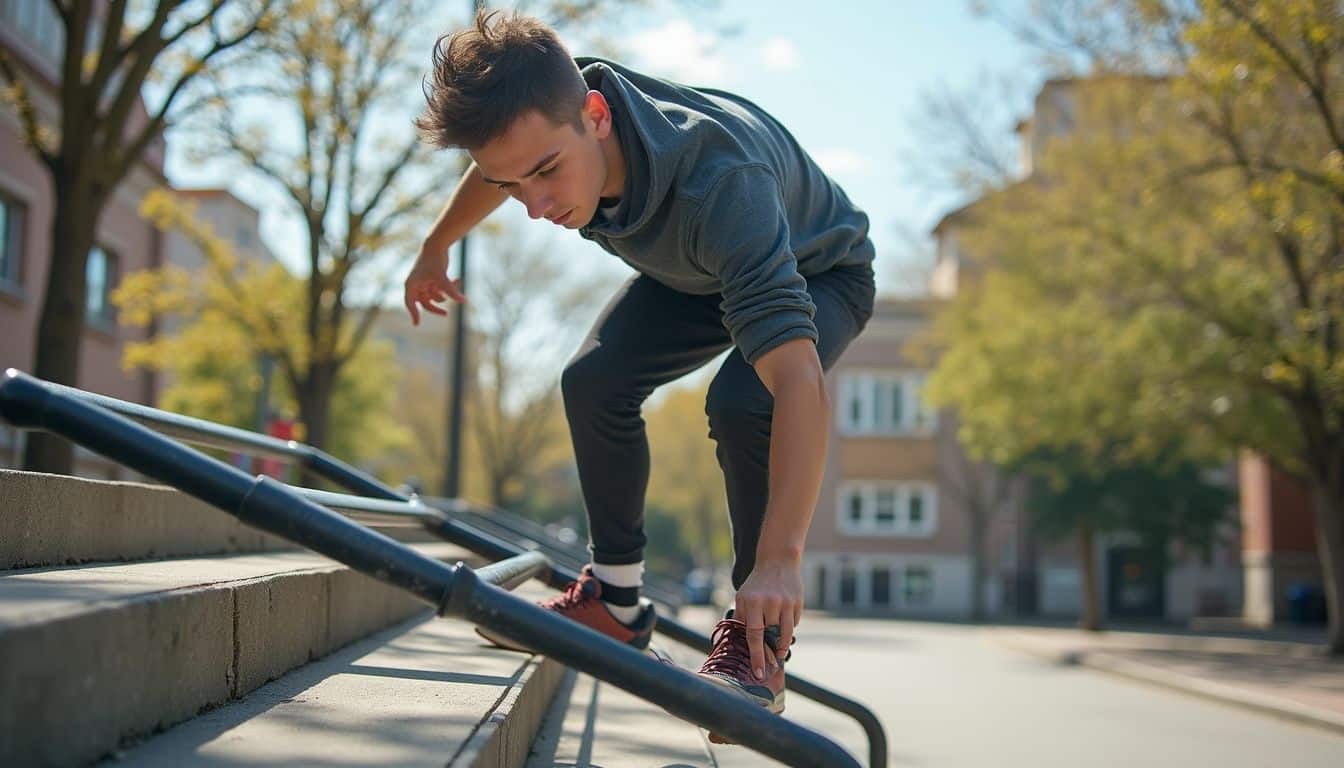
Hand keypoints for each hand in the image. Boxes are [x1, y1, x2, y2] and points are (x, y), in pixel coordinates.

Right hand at [404, 244, 465, 324]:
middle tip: (445, 314)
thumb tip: (463, 301)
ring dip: (445, 293)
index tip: (417, 324)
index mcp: (411, 284)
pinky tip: (458, 279)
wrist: (437, 244)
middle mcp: (416, 284)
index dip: (413, 314)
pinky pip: (441, 289)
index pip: (410, 303)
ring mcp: (425, 282)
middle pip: (424, 303)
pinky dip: (449, 287)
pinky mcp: (433, 279)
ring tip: (454, 283)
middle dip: (435, 308)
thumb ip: (451, 291)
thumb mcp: (442, 278)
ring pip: (434, 296)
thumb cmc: (435, 260)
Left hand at [733, 558, 802, 680]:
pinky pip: (794, 624)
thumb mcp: (743, 597)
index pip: (754, 635)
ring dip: (782, 646)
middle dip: (770, 654)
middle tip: (771, 667)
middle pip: (771, 637)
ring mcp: (785, 602)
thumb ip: (741, 618)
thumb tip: (738, 641)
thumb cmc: (757, 584)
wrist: (778, 561)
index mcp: (752, 602)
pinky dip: (789, 629)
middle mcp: (769, 602)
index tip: (759, 672)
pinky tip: (784, 628)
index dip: (757, 656)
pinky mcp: (797, 602)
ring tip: (779, 654)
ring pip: (786, 634)